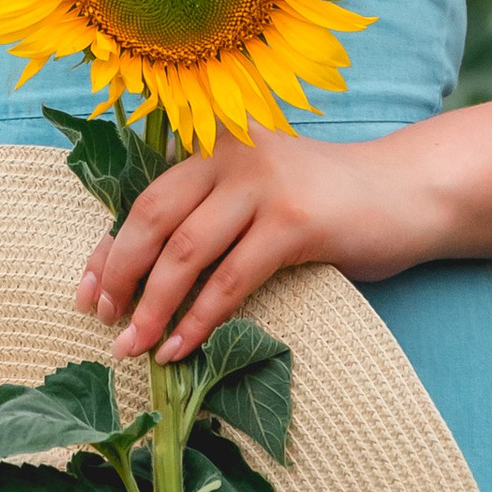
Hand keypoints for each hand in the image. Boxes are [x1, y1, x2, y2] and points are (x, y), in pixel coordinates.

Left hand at [74, 129, 422, 362]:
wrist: (406, 192)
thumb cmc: (325, 201)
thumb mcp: (256, 195)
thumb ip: (207, 214)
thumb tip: (136, 276)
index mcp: (213, 143)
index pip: (143, 198)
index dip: (109, 248)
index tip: (85, 291)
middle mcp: (231, 152)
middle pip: (153, 217)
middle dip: (120, 274)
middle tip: (102, 319)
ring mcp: (264, 185)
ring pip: (186, 252)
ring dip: (153, 307)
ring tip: (132, 346)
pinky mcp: (295, 222)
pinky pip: (231, 280)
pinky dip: (200, 320)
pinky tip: (181, 348)